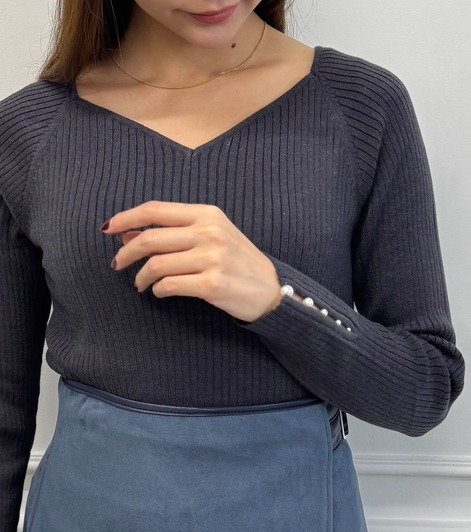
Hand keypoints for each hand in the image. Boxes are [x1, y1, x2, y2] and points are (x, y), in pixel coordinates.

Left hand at [100, 201, 281, 322]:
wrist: (271, 289)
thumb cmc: (238, 262)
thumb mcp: (211, 237)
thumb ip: (173, 233)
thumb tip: (127, 235)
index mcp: (207, 214)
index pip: (155, 210)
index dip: (126, 218)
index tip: (108, 229)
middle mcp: (209, 232)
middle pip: (150, 238)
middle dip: (125, 253)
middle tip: (117, 265)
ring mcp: (212, 258)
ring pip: (156, 264)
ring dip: (140, 277)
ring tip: (140, 284)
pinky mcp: (213, 284)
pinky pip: (169, 285)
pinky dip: (158, 290)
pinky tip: (160, 292)